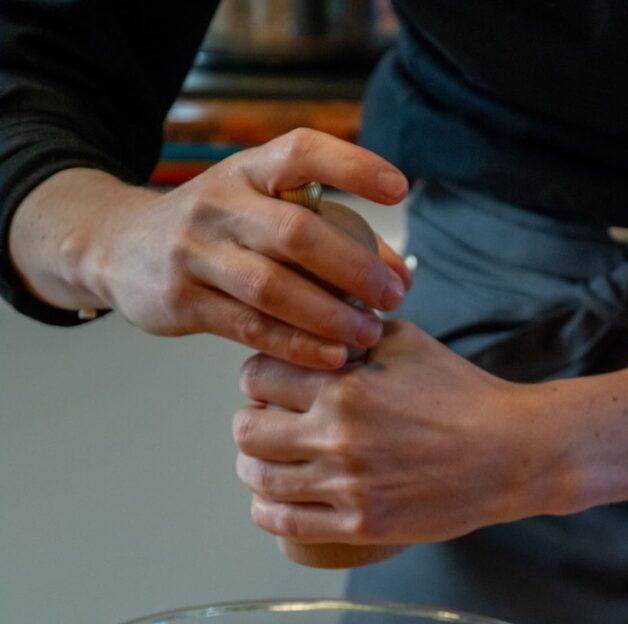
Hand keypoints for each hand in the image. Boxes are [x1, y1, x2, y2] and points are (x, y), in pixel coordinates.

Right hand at [9, 129, 409, 367]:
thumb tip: (396, 271)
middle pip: (296, 233)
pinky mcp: (183, 301)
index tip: (399, 190)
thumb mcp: (253, 207)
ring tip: (368, 333)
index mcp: (246, 170)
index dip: (352, 166)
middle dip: (354, 267)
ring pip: (273, 287)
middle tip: (393, 294)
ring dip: (329, 315)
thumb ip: (320, 231)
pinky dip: (296, 345)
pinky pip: (249, 327)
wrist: (118, 248)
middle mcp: (218, 203)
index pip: (301, 151)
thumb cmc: (212, 230)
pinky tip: (331, 357)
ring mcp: (195, 252)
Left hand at [233, 320, 550, 545]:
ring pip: (260, 478)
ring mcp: (347, 485)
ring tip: (263, 463)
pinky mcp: (360, 524)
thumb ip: (353, 330)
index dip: (256, 378)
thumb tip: (314, 316)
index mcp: (344, 385)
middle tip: (264, 425)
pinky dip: (266, 511)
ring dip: (252, 468)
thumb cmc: (461, 395)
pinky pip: (286, 522)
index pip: (258, 376)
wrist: (510, 453)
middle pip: (247, 430)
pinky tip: (268, 503)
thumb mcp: (406, 342)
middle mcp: (337, 435)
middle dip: (250, 423)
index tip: (266, 385)